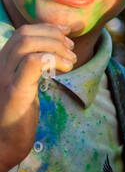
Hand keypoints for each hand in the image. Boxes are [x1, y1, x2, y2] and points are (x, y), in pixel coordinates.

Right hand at [0, 22, 76, 170]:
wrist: (4, 142)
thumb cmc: (18, 116)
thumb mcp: (26, 86)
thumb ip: (34, 69)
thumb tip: (56, 52)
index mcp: (3, 63)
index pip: (22, 32)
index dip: (48, 28)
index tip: (67, 34)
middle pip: (25, 34)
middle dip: (54, 36)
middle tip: (72, 50)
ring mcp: (4, 77)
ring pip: (27, 44)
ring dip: (56, 48)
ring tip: (71, 62)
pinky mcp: (13, 91)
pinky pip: (31, 63)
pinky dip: (52, 60)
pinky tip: (65, 70)